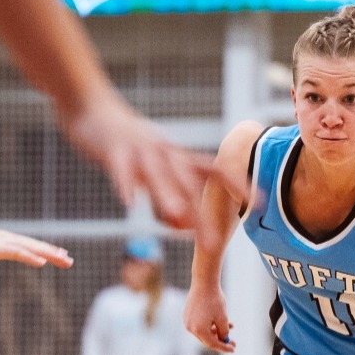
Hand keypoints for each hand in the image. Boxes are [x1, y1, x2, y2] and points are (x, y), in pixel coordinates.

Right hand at [0, 221, 72, 267]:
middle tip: (70, 260)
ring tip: (65, 260)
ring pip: (31, 248)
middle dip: (53, 253)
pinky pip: (17, 252)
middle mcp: (6, 238)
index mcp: (2, 239)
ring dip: (49, 254)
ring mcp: (2, 242)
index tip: (59, 254)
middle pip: (35, 245)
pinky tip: (42, 262)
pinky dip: (31, 256)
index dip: (44, 250)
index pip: (29, 245)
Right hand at [62, 96, 250, 234]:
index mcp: (177, 157)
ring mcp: (141, 150)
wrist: (94, 110)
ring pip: (159, 176)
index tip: (261, 202)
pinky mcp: (115, 150)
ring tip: (178, 224)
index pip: (215, 170)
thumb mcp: (152, 169)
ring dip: (169, 199)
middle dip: (201, 215)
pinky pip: (122, 169)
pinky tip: (129, 204)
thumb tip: (179, 224)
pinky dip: (126, 185)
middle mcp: (165, 153)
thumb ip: (166, 194)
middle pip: (188, 184)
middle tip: (214, 244)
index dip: (238, 184)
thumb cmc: (127, 145)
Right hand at [184, 285, 234, 353]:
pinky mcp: (187, 315)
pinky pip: (199, 324)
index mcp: (198, 330)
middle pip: (207, 339)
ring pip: (204, 331)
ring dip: (217, 331)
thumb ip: (223, 332)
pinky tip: (219, 321)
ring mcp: (187, 321)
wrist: (204, 282)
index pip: (212, 344)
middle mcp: (190, 327)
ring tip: (230, 326)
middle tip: (233, 342)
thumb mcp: (223, 318)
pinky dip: (210, 325)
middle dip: (221, 341)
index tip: (233, 349)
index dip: (224, 348)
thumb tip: (223, 341)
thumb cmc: (215, 300)